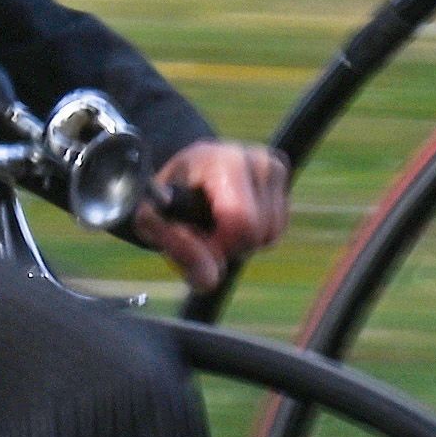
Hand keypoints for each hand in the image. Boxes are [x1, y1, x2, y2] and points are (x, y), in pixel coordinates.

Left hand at [133, 138, 292, 278]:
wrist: (181, 169)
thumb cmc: (166, 197)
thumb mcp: (153, 222)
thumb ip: (179, 250)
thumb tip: (212, 278)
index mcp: (222, 162)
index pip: (242, 221)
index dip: (221, 245)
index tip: (200, 241)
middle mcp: (255, 159)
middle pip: (260, 233)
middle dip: (233, 246)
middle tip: (207, 233)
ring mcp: (273, 166)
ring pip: (272, 234)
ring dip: (244, 242)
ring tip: (218, 223)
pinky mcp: (282, 176)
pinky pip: (278, 228)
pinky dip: (256, 233)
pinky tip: (234, 217)